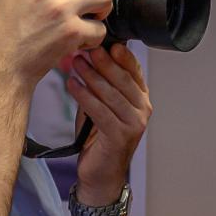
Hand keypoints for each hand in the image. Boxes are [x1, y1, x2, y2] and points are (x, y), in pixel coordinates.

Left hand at [68, 43, 150, 200]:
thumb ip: (97, 83)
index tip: (104, 41)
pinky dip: (84, 96)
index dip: (120, 54)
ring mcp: (134, 124)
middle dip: (102, 62)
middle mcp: (143, 110)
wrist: (100, 174)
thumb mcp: (100, 104)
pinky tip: (72, 85)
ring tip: (74, 64)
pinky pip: (100, 111)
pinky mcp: (120, 136)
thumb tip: (82, 55)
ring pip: (111, 93)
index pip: (134, 70)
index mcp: (141, 99)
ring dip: (90, 76)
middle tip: (84, 49)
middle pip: (122, 79)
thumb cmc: (98, 138)